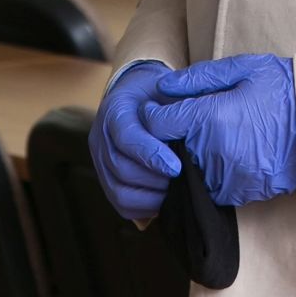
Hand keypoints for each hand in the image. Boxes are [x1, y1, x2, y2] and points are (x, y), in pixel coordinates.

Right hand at [89, 60, 181, 221]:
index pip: (127, 137)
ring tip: (177, 192)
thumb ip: (176, 109)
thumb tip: (195, 133)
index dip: (151, 155)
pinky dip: (146, 207)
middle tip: (183, 182)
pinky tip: (166, 200)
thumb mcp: (169, 89)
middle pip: (121, 168)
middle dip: (155, 180)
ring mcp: (100, 161)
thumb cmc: (160, 94)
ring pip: (119, 192)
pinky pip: (121, 205)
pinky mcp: (107, 181)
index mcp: (115, 109)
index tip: (176, 167)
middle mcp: (101, 137)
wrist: (140, 96)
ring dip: (151, 197)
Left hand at [143, 53, 295, 207]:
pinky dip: (215, 173)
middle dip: (174, 136)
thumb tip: (163, 87)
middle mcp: (215, 152)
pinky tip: (230, 154)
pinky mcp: (243, 192)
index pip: (159, 124)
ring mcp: (229, 176)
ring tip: (215, 137)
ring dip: (193, 157)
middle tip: (191, 121)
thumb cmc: (284, 89)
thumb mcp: (243, 69)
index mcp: (212, 118)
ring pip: (191, 170)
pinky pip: (214, 186)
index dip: (153, 114)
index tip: (158, 109)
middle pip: (172, 149)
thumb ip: (198, 78)